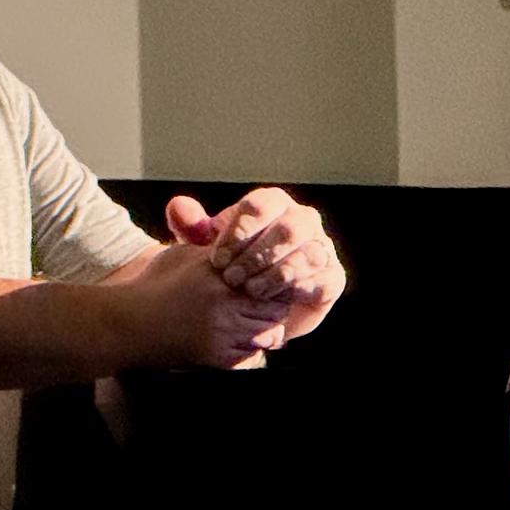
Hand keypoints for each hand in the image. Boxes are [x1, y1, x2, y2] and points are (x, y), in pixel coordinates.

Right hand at [122, 237, 290, 370]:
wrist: (128, 324)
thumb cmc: (154, 286)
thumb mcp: (184, 256)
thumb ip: (215, 250)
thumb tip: (244, 243)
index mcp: (218, 278)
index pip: (268, 280)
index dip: (273, 280)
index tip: (267, 281)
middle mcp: (224, 308)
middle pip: (275, 310)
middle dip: (274, 306)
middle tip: (267, 303)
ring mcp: (222, 336)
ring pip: (268, 335)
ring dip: (265, 328)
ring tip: (252, 320)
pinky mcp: (216, 358)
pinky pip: (251, 355)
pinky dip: (251, 347)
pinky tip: (239, 337)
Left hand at [166, 188, 344, 342]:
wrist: (251, 305)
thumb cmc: (230, 267)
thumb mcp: (205, 250)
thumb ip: (191, 229)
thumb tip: (177, 207)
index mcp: (273, 204)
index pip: (262, 204)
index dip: (239, 231)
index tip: (216, 258)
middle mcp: (302, 221)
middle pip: (290, 227)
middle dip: (257, 254)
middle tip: (231, 277)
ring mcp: (321, 248)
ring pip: (309, 252)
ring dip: (276, 273)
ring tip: (248, 290)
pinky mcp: (332, 278)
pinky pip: (323, 279)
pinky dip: (296, 289)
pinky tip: (271, 300)